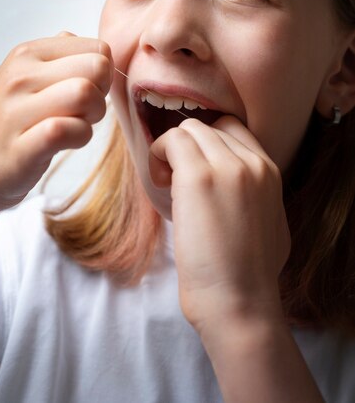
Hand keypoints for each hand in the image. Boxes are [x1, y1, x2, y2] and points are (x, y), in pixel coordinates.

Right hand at [0, 32, 112, 212]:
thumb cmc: (7, 126)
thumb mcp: (25, 78)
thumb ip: (58, 58)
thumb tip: (88, 44)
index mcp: (27, 54)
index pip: (97, 47)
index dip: (103, 73)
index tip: (87, 91)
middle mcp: (20, 76)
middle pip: (97, 68)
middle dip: (102, 93)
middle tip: (85, 112)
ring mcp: (17, 111)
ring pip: (86, 93)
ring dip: (93, 116)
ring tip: (76, 126)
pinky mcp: (21, 147)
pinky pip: (69, 129)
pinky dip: (80, 137)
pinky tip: (66, 143)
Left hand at [149, 116, 289, 334]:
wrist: (239, 301)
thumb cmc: (250, 272)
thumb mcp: (271, 220)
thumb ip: (256, 191)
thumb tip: (234, 182)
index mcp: (270, 171)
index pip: (234, 129)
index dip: (208, 143)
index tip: (195, 167)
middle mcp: (251, 162)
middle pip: (209, 126)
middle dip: (188, 146)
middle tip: (175, 178)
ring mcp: (226, 166)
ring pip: (189, 129)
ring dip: (171, 149)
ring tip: (166, 181)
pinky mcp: (198, 176)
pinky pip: (171, 141)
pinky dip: (158, 153)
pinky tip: (159, 181)